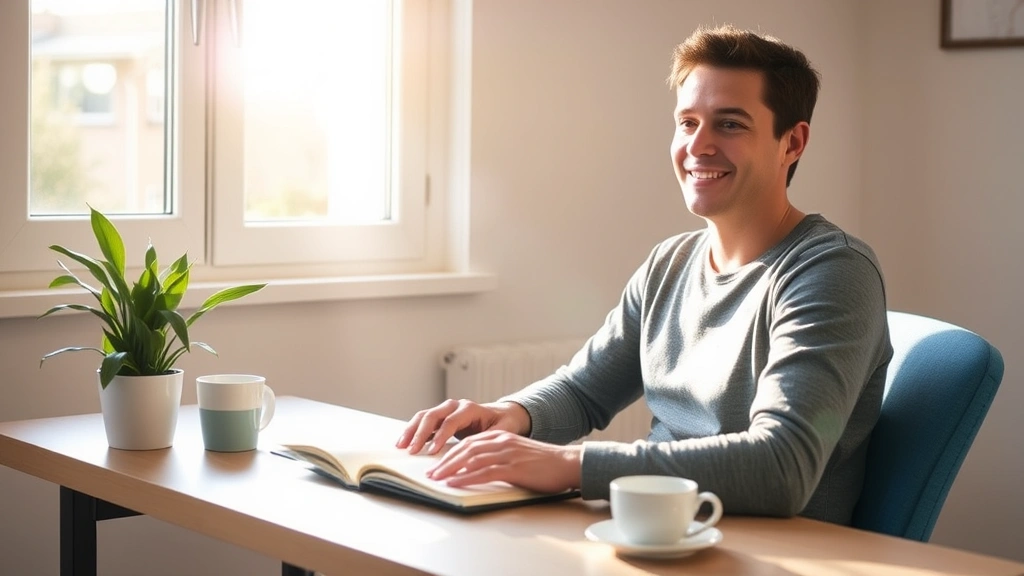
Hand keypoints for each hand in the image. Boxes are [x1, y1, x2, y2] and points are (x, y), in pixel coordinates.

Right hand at [395, 399, 530, 454]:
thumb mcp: (502, 431)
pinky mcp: (441, 417)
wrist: (503, 415)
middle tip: (412, 450)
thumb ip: (489, 439)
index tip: (432, 451)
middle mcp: (455, 406)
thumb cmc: (504, 423)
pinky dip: (412, 431)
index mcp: (470, 408)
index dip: (440, 436)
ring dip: (411, 430)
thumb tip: (476, 452)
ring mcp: (446, 410)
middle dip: (420, 433)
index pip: (451, 421)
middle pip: (433, 415)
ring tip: (401, 446)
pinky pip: (423, 421)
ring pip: (424, 416)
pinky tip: (404, 443)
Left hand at [426, 430, 582, 493]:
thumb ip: (498, 458)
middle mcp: (501, 442)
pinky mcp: (513, 468)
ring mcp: (507, 454)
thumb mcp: (517, 454)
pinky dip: (466, 478)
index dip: (450, 453)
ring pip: (471, 459)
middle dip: (445, 461)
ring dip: (450, 470)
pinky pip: (484, 472)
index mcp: (501, 437)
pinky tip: (454, 483)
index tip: (437, 463)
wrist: (568, 463)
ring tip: (437, 479)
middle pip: (465, 449)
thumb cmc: (544, 463)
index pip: (468, 443)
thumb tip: (477, 470)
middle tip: (431, 473)